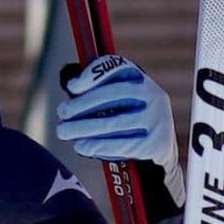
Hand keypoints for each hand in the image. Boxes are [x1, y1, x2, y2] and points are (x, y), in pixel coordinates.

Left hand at [57, 55, 173, 165]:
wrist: (161, 156)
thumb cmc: (131, 127)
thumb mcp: (121, 104)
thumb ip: (100, 93)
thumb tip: (70, 85)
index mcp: (141, 81)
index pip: (117, 67)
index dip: (93, 74)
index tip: (72, 87)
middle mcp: (153, 96)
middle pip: (113, 94)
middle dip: (81, 103)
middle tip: (62, 113)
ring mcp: (157, 120)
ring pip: (113, 122)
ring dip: (82, 127)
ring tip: (64, 132)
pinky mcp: (157, 143)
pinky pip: (121, 144)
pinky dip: (97, 146)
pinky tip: (82, 146)